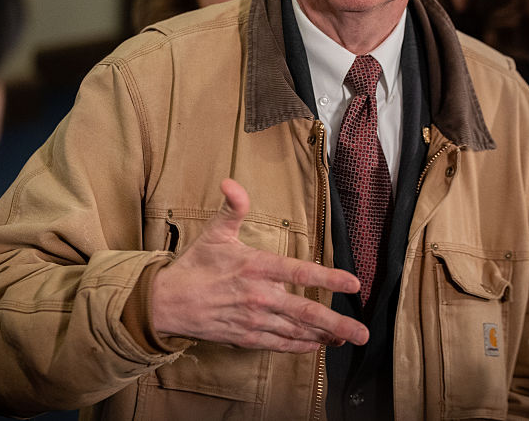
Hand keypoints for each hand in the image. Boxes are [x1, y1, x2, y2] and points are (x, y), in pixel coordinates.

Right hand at [148, 178, 368, 352]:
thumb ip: (232, 208)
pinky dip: (300, 346)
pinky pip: (279, 345)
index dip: (329, 278)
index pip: (299, 273)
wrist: (166, 303)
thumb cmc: (194, 266)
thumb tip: (230, 182)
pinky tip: (316, 345)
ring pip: (296, 332)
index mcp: (256, 268)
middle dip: (337, 323)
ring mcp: (253, 321)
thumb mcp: (215, 233)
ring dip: (324, 337)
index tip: (354, 284)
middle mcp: (259, 297)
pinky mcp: (246, 338)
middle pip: (305, 313)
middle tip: (362, 332)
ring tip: (347, 338)